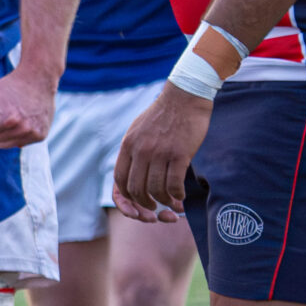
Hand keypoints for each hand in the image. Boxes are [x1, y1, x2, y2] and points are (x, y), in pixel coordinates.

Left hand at [0, 68, 53, 148]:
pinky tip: (22, 120)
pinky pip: (17, 143)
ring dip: (3, 132)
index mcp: (8, 119)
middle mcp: (23, 129)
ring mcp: (33, 133)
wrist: (38, 79)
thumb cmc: (8, 86)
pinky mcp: (41, 136)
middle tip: (5, 109)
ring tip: (12, 115)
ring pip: (3, 144)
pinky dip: (16, 134)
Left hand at [113, 84, 211, 221]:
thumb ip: (132, 150)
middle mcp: (141, 150)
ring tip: (171, 204)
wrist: (185, 97)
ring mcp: (160, 153)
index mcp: (128, 145)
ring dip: (164, 202)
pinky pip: (174, 184)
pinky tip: (181, 197)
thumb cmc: (163, 115)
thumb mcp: (137, 130)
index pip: (120, 180)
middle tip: (154, 209)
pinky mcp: (180, 154)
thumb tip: (130, 171)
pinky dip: (177, 195)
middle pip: (136, 189)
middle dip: (144, 204)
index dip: (127, 197)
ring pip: (156, 190)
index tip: (136, 202)